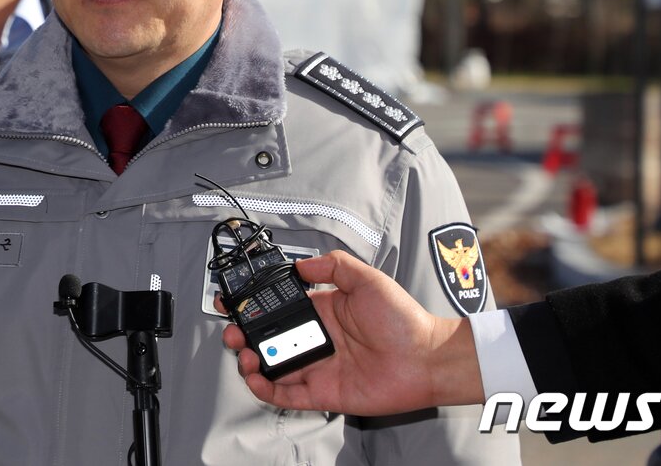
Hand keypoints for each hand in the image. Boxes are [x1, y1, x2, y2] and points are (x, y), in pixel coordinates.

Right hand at [220, 251, 483, 413]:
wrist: (428, 360)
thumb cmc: (404, 320)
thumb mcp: (368, 279)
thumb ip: (334, 266)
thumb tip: (300, 264)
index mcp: (323, 311)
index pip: (281, 308)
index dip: (257, 305)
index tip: (236, 300)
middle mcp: (317, 339)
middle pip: (270, 338)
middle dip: (245, 333)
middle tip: (232, 330)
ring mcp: (318, 367)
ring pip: (273, 367)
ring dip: (251, 361)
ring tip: (243, 354)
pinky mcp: (323, 393)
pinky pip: (288, 395)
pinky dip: (267, 390)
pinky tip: (257, 379)